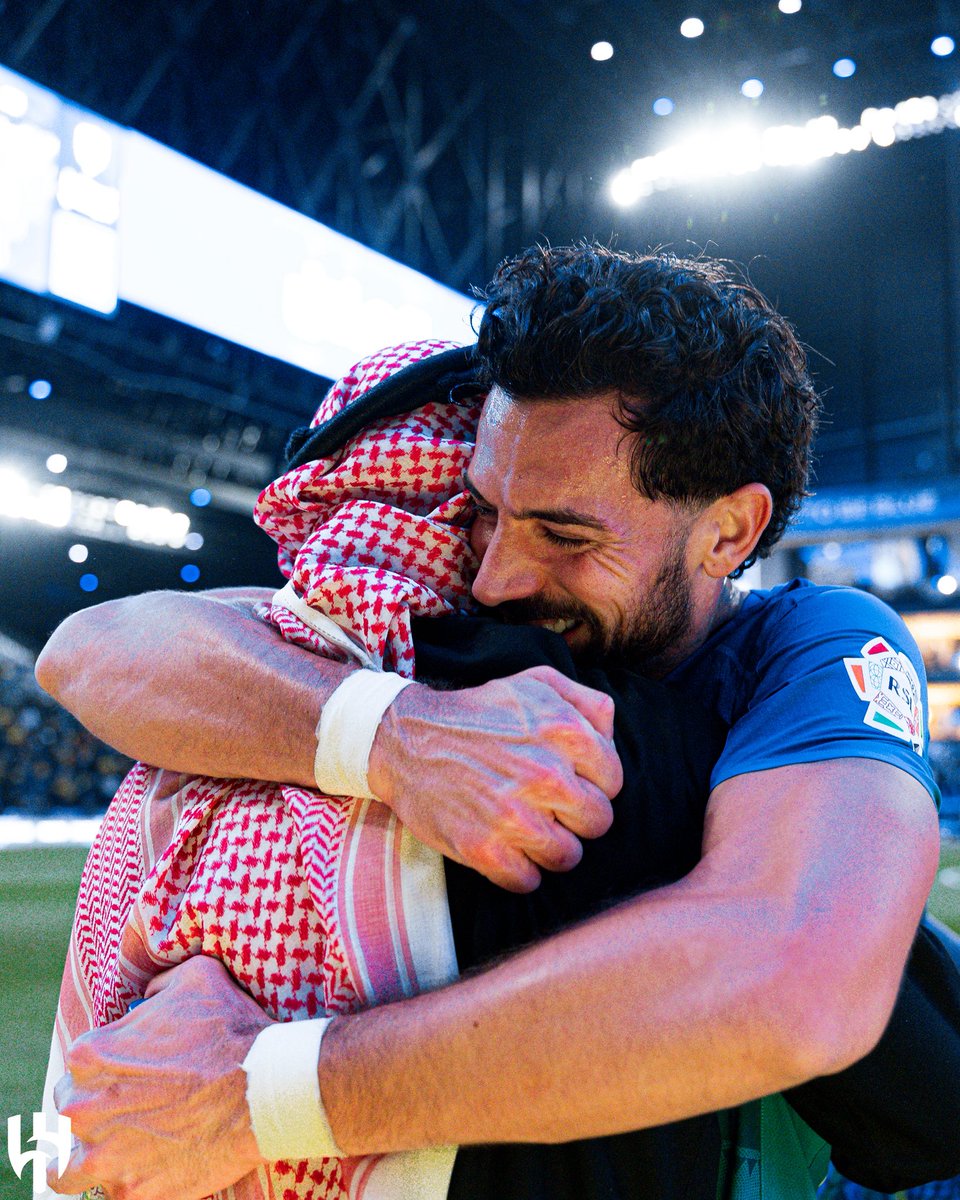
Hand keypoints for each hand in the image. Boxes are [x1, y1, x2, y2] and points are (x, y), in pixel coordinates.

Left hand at [50, 956, 269, 1199]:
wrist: (262, 1089)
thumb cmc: (228, 1031)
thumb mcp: (195, 977)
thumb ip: (158, 986)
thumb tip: (149, 995)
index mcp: (91, 1056)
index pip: (78, 1065)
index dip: (106, 1066)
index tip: (130, 1071)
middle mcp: (84, 1109)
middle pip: (68, 1113)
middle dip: (94, 1110)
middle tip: (128, 1108)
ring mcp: (104, 1157)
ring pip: (64, 1170)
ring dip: (81, 1161)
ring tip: (108, 1155)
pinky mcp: (131, 1192)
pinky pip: (113, 1193)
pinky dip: (127, 1183)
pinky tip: (148, 1170)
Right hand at [369, 666, 621, 891]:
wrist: (406, 739)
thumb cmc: (477, 713)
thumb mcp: (534, 684)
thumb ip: (585, 701)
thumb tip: (611, 732)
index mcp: (564, 731)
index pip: (613, 782)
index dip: (591, 784)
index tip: (567, 782)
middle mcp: (546, 774)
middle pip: (597, 823)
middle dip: (575, 817)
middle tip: (547, 807)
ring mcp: (515, 815)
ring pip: (567, 857)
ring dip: (549, 847)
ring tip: (525, 828)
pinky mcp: (484, 849)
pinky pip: (528, 881)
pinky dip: (518, 870)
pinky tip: (503, 846)